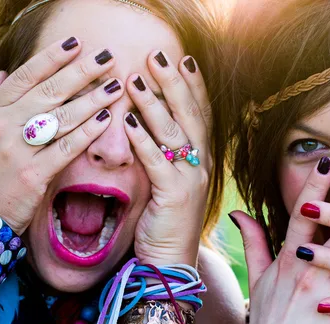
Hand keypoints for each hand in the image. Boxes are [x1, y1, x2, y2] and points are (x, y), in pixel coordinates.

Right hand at [0, 38, 123, 233]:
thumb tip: (6, 72)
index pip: (25, 75)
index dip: (52, 57)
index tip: (76, 43)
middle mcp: (4, 126)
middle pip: (50, 91)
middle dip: (81, 71)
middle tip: (107, 57)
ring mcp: (19, 150)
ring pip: (62, 117)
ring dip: (92, 100)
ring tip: (115, 87)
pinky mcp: (34, 174)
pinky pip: (67, 148)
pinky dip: (88, 133)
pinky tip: (106, 120)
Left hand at [123, 52, 211, 265]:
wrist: (170, 262)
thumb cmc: (165, 221)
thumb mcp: (168, 182)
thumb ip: (163, 154)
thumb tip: (144, 124)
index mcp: (201, 160)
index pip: (200, 115)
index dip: (193, 86)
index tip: (182, 59)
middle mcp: (201, 166)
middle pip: (190, 115)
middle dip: (174, 83)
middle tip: (157, 55)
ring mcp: (191, 180)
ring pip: (175, 134)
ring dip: (154, 104)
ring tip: (136, 78)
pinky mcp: (175, 197)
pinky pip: (157, 162)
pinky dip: (143, 141)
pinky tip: (128, 122)